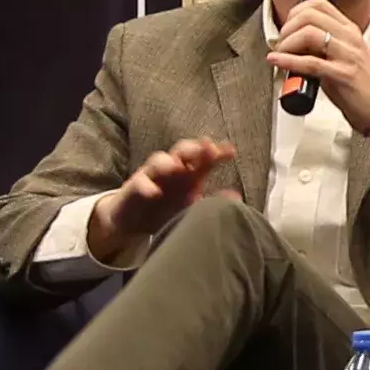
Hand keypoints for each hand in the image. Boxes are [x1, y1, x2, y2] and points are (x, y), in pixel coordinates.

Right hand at [88, 138, 237, 261]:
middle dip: (194, 148)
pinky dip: (146, 186)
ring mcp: (151, 176)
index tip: (230, 151)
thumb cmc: (165, 209)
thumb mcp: (192, 208)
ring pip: (158, 160)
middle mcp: (171, 170)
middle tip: (206, 148)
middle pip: (182, 151)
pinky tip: (154, 192)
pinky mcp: (133, 188)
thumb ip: (213, 201)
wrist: (132, 221)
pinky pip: (139, 183)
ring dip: (168, 161)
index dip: (216, 152)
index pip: (204, 158)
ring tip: (177, 166)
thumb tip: (237, 196)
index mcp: (189, 173)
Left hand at [269, 0, 369, 140]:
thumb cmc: (361, 87)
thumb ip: (323, 46)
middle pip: (309, 15)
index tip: (287, 27)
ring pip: (309, 34)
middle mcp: (350, 38)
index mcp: (350, 30)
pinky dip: (288, 61)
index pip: (318, 3)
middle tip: (281, 43)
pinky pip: (310, 62)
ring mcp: (348, 55)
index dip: (295, 12)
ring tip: (281, 54)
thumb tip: (293, 42)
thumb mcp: (344, 57)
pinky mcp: (344, 75)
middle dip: (287, 28)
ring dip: (287, 43)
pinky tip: (278, 62)